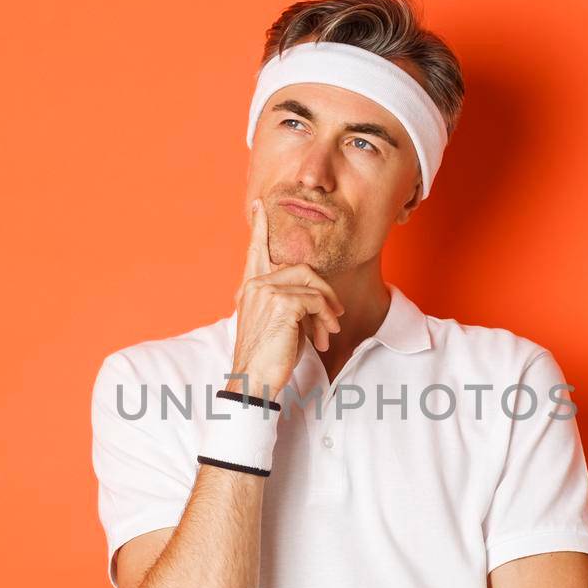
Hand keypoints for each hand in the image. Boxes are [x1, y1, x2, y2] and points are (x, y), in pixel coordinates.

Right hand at [228, 198, 343, 399]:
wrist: (254, 381)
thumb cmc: (269, 358)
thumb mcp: (280, 325)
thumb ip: (291, 303)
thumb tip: (319, 301)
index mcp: (250, 288)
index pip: (255, 251)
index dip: (260, 228)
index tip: (259, 205)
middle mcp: (255, 285)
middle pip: (301, 268)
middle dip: (324, 291)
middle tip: (336, 315)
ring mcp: (266, 291)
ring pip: (312, 284)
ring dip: (328, 308)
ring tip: (330, 330)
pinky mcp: (281, 303)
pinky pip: (316, 300)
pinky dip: (326, 318)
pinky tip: (324, 336)